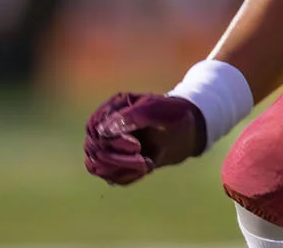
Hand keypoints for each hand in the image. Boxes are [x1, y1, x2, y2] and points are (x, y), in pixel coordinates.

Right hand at [83, 92, 206, 185]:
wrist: (189, 129)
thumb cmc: (173, 114)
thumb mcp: (155, 110)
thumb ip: (130, 117)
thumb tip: (103, 131)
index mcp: (113, 107)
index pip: (95, 129)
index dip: (112, 141)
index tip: (137, 146)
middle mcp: (107, 125)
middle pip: (93, 149)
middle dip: (117, 159)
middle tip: (143, 160)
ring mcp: (110, 144)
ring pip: (96, 165)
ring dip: (119, 170)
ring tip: (144, 165)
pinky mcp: (117, 161)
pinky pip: (109, 177)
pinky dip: (125, 177)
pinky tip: (145, 168)